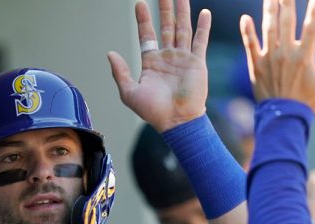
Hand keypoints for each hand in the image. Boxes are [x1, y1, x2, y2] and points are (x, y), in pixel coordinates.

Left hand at [108, 0, 209, 131]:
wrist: (176, 121)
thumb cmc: (153, 111)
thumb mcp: (129, 92)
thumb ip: (120, 72)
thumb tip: (110, 54)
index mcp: (151, 63)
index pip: (147, 35)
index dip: (143, 20)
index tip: (139, 4)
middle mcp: (168, 57)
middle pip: (165, 27)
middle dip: (164, 9)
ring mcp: (183, 58)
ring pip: (182, 29)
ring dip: (182, 12)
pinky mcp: (197, 62)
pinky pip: (200, 41)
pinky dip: (203, 27)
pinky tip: (204, 12)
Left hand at [240, 0, 314, 113]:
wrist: (281, 118)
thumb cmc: (306, 103)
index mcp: (304, 56)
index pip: (311, 27)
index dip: (314, 11)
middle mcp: (285, 53)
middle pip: (287, 21)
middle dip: (288, 3)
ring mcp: (269, 58)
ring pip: (269, 28)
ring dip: (269, 10)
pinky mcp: (256, 65)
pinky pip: (250, 45)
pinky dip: (247, 31)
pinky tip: (244, 18)